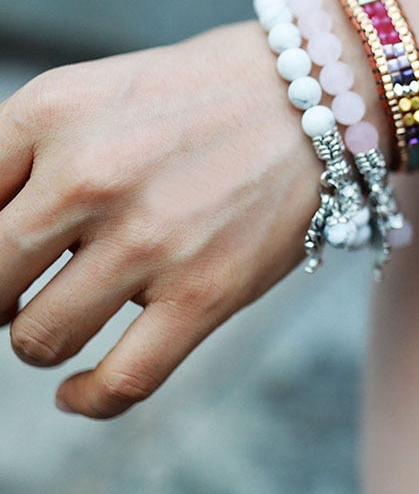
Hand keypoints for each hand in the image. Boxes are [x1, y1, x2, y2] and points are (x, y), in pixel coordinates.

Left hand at [0, 22, 315, 417]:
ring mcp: (151, 238)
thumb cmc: (193, 98)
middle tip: (21, 289)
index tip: (0, 264)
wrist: (312, 96)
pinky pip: (119, 383)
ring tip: (66, 314)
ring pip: (38, 341)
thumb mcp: (89, 93)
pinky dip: (86, 400)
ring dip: (40, 339)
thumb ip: (16, 155)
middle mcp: (91, 175)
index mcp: (50, 114)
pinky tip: (77, 391)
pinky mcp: (206, 292)